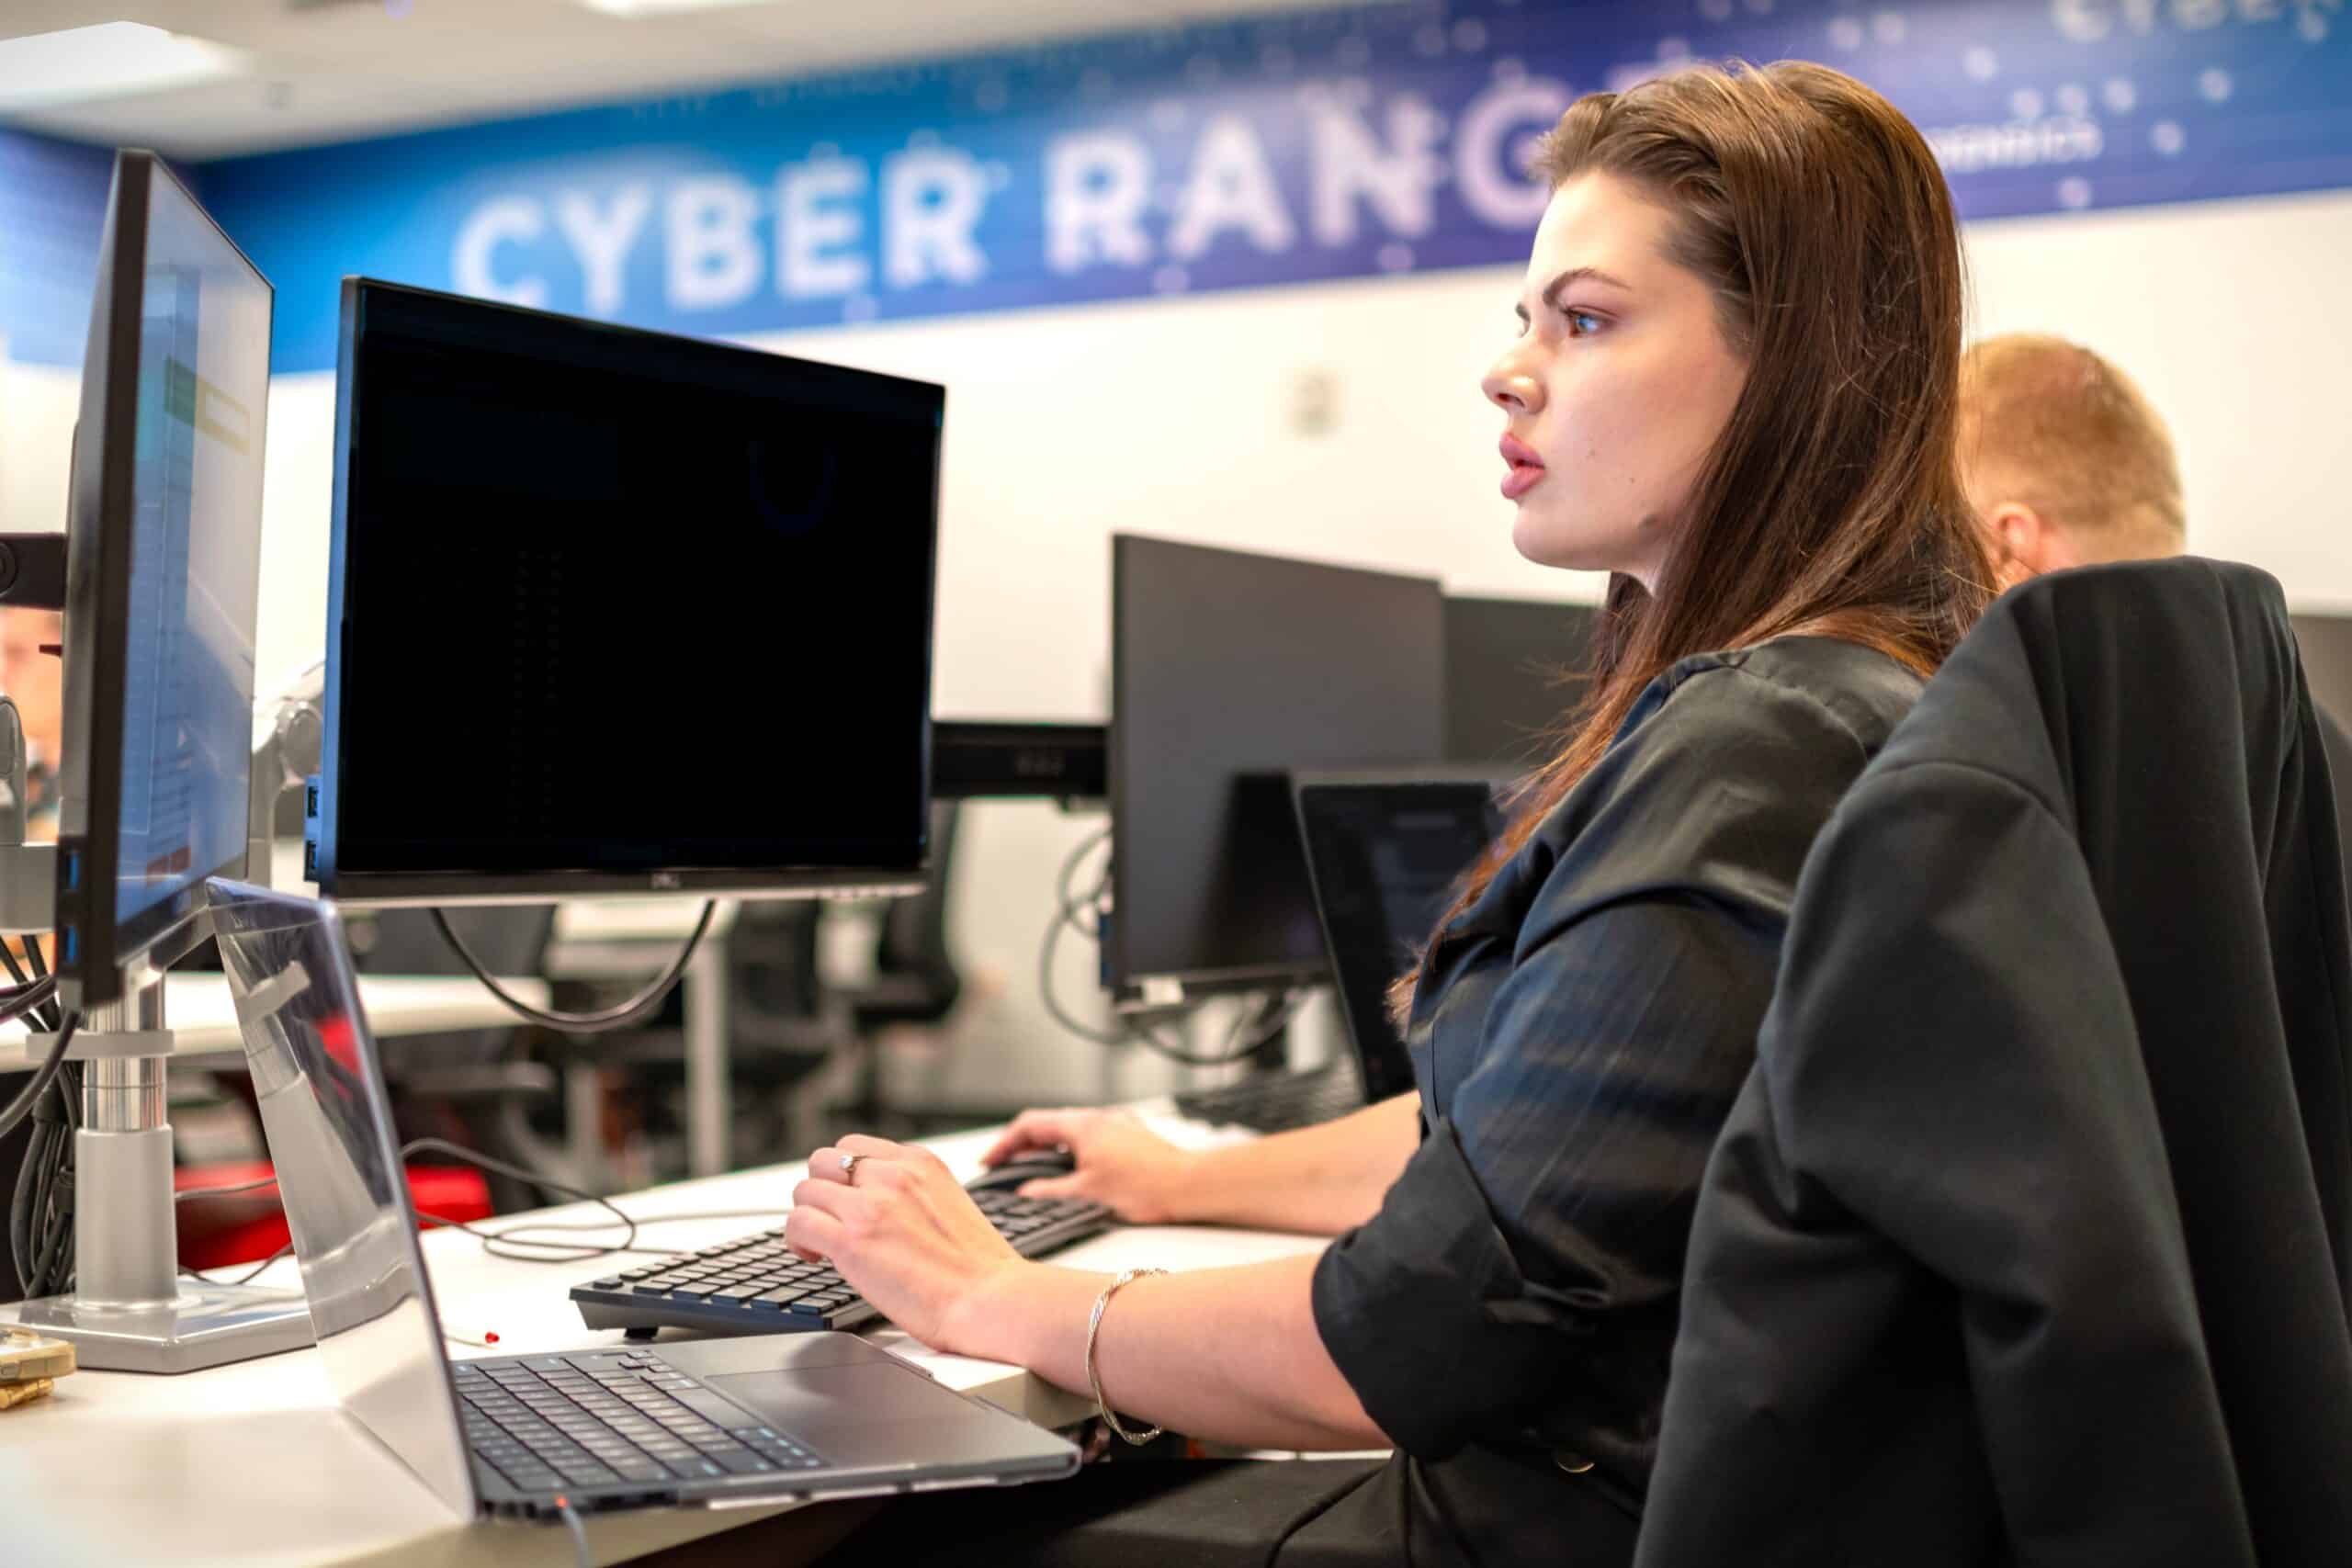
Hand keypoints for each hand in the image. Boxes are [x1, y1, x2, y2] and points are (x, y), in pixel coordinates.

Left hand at [787, 1134, 1025, 1355]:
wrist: (991, 1299)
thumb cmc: (980, 1268)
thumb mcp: (952, 1203)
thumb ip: (915, 1193)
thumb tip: (884, 1206)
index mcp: (920, 1163)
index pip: (857, 1146)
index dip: (845, 1176)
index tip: (848, 1199)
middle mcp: (892, 1176)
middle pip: (824, 1160)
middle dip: (822, 1190)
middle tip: (830, 1219)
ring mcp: (869, 1206)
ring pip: (805, 1190)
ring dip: (808, 1216)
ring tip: (821, 1242)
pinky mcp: (850, 1241)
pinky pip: (797, 1223)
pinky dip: (797, 1241)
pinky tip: (815, 1257)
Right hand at [977, 1107, 1195, 1224]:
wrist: (1190, 1185)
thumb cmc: (1146, 1187)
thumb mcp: (1087, 1194)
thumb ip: (1050, 1193)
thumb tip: (1025, 1194)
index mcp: (1082, 1126)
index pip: (1029, 1125)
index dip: (1004, 1144)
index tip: (990, 1161)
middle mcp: (1098, 1118)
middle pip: (1047, 1125)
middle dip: (1022, 1145)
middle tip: (1004, 1166)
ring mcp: (1116, 1125)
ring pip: (1069, 1130)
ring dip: (1047, 1147)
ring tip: (1032, 1170)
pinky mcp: (1130, 1136)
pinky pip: (1089, 1136)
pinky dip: (1070, 1149)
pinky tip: (1072, 1169)